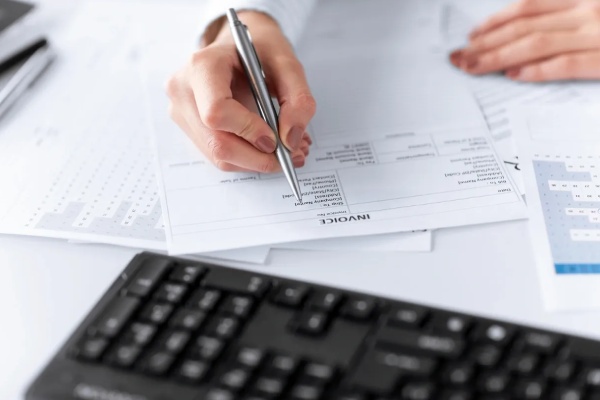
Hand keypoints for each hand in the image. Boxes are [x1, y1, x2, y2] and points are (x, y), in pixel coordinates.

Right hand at [167, 12, 315, 172]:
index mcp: (203, 66)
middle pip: (218, 143)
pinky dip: (248, 159)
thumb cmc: (258, 49)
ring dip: (257, 162)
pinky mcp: (191, 128)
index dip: (248, 130)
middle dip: (259, 157)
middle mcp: (185, 91)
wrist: (238, 46)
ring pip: (219, 156)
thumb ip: (298, 99)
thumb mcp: (287, 62)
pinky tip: (268, 149)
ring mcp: (183, 112)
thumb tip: (291, 140)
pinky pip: (219, 156)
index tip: (275, 139)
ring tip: (287, 152)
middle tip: (293, 156)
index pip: (216, 111)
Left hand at [450, 0, 599, 80]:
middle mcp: (587, 12)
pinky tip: (513, 76)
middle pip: (524, 27)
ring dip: (499, 57)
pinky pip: (566, 64)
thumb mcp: (592, 16)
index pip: (528, 8)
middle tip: (460, 56)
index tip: (472, 36)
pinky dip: (537, 70)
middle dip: (486, 43)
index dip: (495, 22)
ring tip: (474, 67)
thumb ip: (561, 20)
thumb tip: (519, 34)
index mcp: (581, 0)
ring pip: (536, 44)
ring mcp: (596, 36)